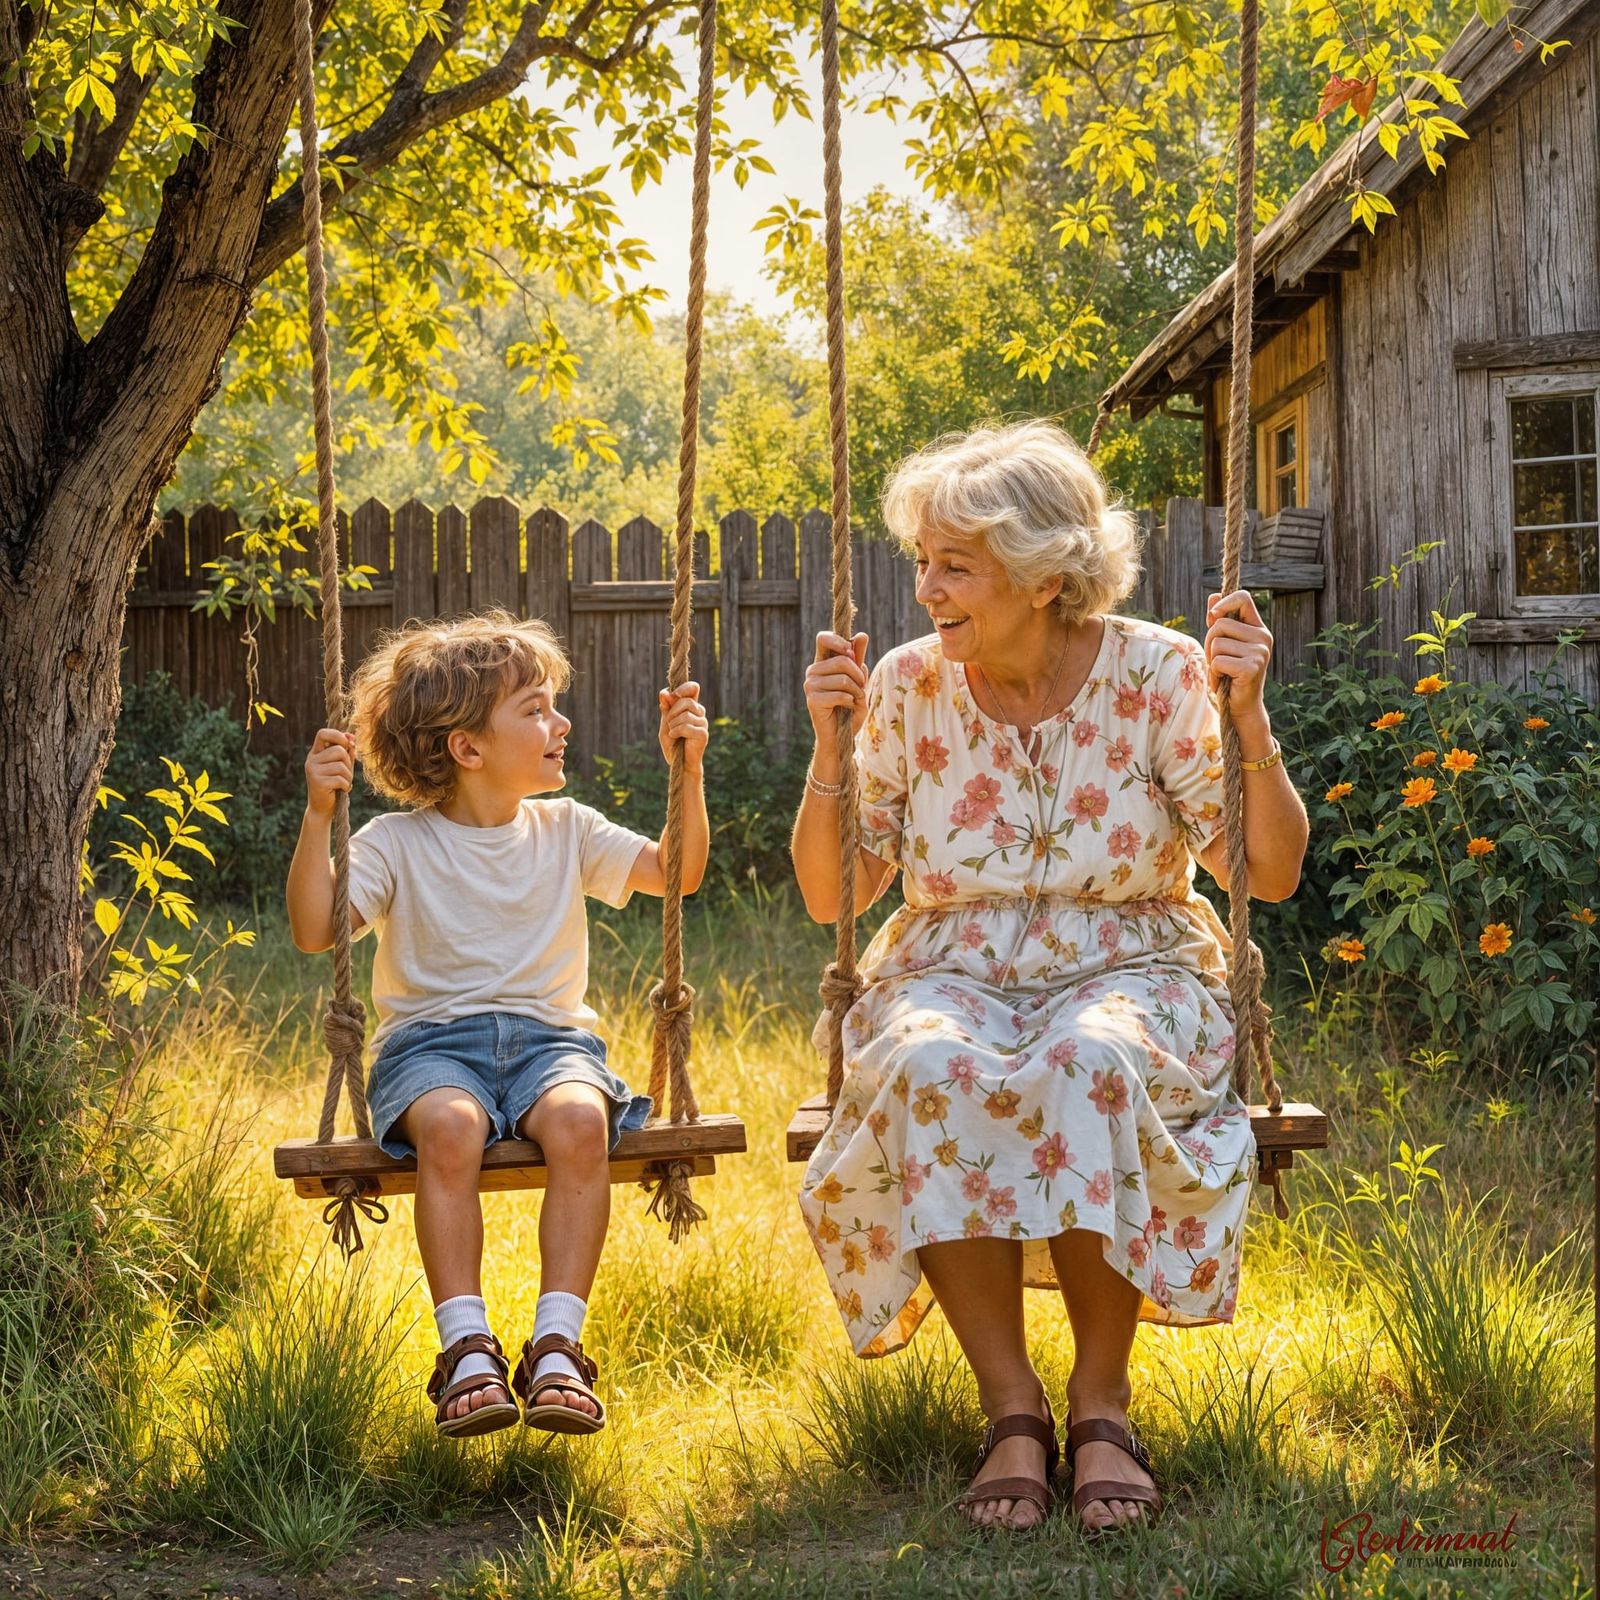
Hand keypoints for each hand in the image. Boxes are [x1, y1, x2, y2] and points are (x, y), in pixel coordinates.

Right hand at [305, 728, 354, 816]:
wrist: (323, 808)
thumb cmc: (335, 785)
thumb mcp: (343, 766)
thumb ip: (347, 751)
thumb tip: (351, 737)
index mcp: (316, 753)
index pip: (323, 733)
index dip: (337, 735)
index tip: (347, 744)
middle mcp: (311, 760)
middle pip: (339, 750)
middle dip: (348, 763)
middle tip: (345, 774)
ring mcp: (312, 770)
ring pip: (341, 765)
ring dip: (348, 776)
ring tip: (342, 784)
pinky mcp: (317, 782)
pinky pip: (340, 778)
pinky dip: (346, 785)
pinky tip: (341, 790)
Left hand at [658, 681, 707, 768]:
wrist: (679, 763)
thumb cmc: (673, 743)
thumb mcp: (665, 723)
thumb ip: (665, 709)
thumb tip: (664, 693)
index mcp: (691, 707)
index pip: (693, 688)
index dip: (684, 688)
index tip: (673, 695)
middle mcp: (699, 713)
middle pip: (686, 701)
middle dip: (672, 712)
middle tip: (669, 724)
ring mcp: (703, 723)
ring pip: (685, 714)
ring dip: (673, 724)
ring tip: (672, 733)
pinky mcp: (703, 734)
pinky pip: (686, 726)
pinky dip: (676, 731)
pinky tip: (675, 737)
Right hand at [804, 631, 868, 743]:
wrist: (841, 735)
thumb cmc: (850, 706)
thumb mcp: (858, 680)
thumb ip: (858, 659)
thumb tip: (861, 635)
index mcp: (822, 662)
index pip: (823, 638)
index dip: (840, 642)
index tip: (852, 655)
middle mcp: (812, 671)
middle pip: (843, 660)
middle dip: (859, 675)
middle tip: (860, 687)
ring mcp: (810, 685)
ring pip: (843, 678)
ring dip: (856, 691)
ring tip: (853, 700)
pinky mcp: (812, 700)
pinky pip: (840, 694)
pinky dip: (851, 702)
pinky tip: (847, 707)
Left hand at [1204, 591, 1271, 722]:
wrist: (1242, 705)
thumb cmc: (1230, 673)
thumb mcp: (1224, 645)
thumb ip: (1219, 621)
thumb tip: (1213, 595)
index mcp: (1258, 628)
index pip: (1243, 597)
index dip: (1224, 602)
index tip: (1213, 615)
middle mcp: (1263, 637)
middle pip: (1220, 624)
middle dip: (1209, 643)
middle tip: (1217, 661)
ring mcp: (1259, 652)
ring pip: (1216, 643)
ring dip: (1211, 660)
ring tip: (1222, 672)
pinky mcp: (1252, 667)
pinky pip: (1218, 661)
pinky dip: (1214, 674)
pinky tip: (1224, 681)